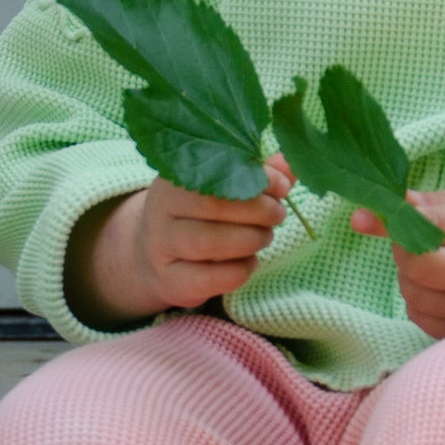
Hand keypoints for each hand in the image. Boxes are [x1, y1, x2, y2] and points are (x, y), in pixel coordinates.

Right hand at [65, 154, 294, 328]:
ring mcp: (161, 247)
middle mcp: (160, 209)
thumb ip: (255, 176)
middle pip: (213, 206)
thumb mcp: (221, 190)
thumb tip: (290, 164)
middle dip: (258, 211)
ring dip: (250, 240)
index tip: (283, 186)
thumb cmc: (199, 216)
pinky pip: (209, 278)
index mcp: (174, 178)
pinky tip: (249, 263)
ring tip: (264, 237)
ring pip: (209, 242)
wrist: (154, 257)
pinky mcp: (169, 281)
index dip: (257, 179)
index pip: (217, 172)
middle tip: (278, 215)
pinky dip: (239, 271)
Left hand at [267, 158, 444, 338]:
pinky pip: (423, 319)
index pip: (431, 226)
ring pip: (414, 295)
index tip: (375, 213)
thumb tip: (370, 212)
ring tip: (437, 264)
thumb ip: (435, 202)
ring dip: (410, 277)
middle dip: (403, 250)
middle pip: (418, 265)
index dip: (396, 219)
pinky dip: (420, 300)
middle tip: (415, 240)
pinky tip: (443, 288)